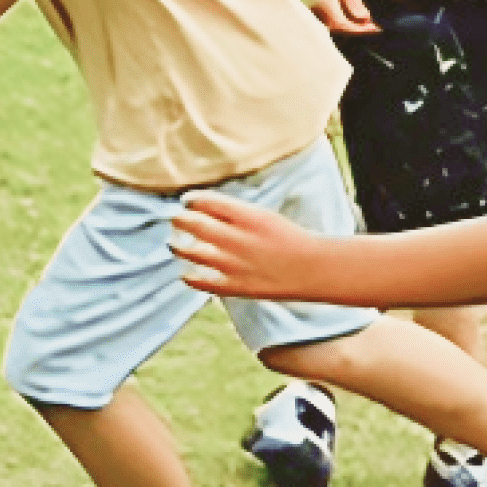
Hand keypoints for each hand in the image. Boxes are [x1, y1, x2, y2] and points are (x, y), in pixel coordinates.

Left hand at [170, 191, 332, 300]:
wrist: (311, 269)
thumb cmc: (289, 238)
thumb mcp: (263, 216)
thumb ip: (235, 213)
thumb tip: (204, 209)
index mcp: (247, 216)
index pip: (207, 202)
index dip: (191, 200)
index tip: (186, 201)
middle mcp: (237, 238)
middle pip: (194, 224)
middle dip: (179, 220)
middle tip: (175, 219)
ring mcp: (234, 264)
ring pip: (192, 252)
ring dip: (179, 245)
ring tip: (175, 243)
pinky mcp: (235, 286)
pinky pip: (203, 281)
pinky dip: (190, 276)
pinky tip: (186, 272)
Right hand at [306, 0, 378, 33]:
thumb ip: (354, 2)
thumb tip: (364, 18)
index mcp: (325, 2)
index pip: (343, 24)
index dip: (359, 29)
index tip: (373, 29)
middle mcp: (317, 8)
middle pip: (338, 27)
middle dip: (356, 29)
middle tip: (372, 27)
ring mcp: (314, 7)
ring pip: (333, 24)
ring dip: (349, 26)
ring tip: (365, 23)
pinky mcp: (315, 5)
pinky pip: (329, 18)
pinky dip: (342, 20)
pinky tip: (352, 17)